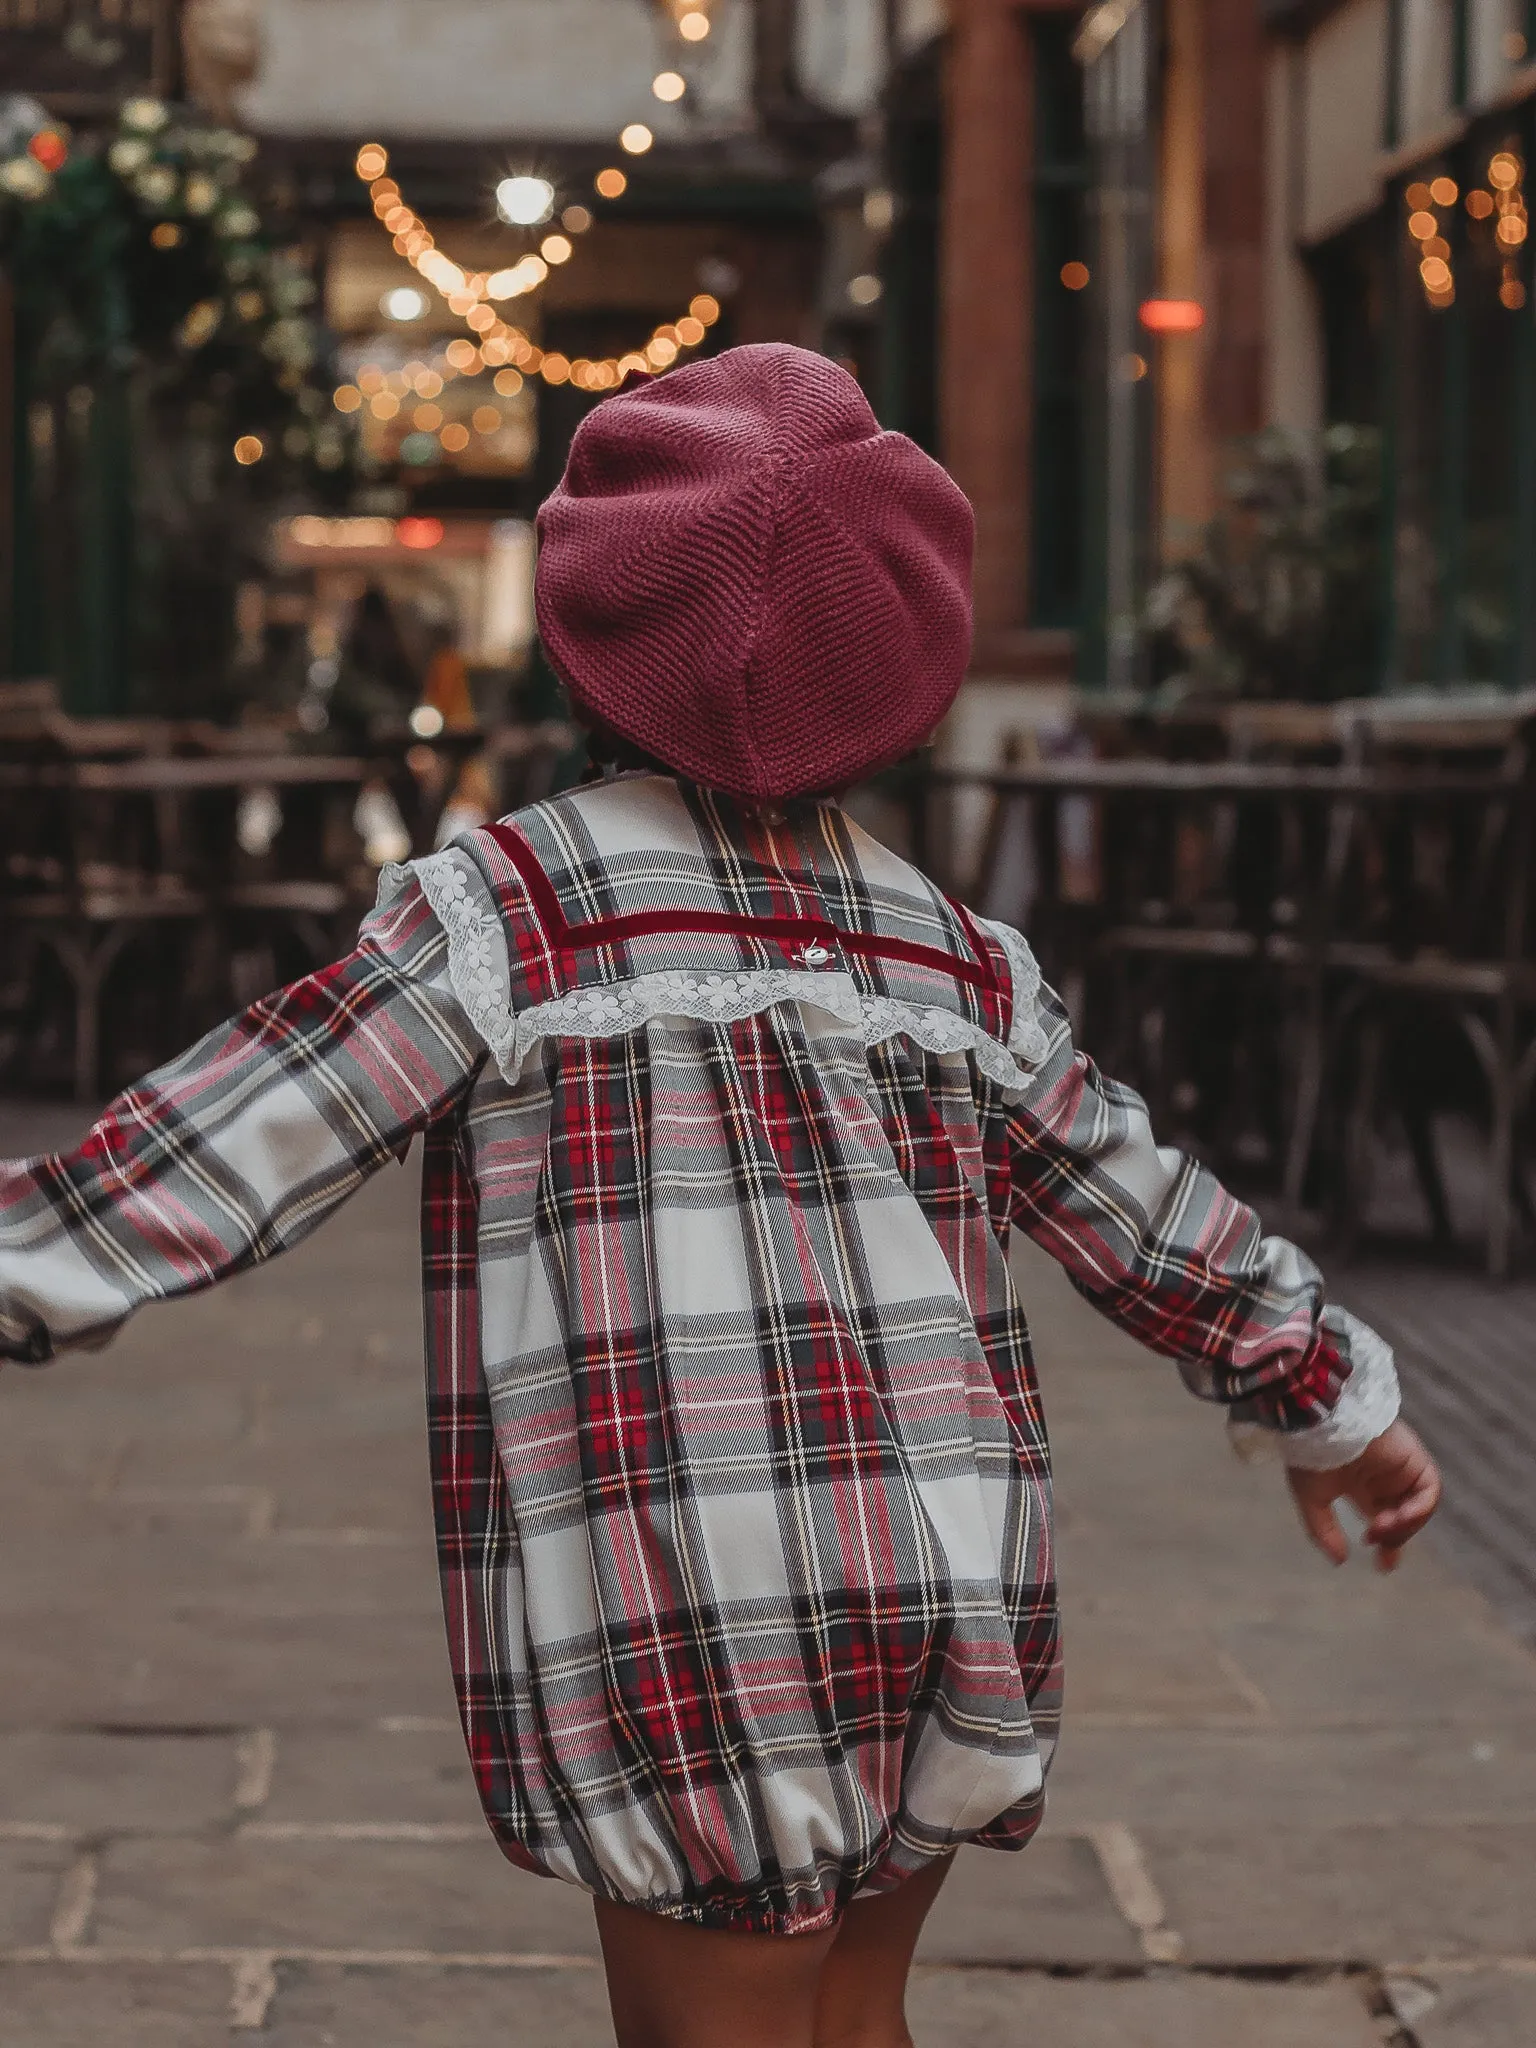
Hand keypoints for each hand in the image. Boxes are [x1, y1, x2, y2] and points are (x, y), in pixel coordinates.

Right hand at [1286, 1419, 1441, 1572]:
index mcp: (1361, 1486)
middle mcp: (1385, 1479)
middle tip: (1382, 1552)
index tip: (1383, 1566)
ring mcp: (1401, 1469)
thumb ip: (1323, 1530)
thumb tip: (1339, 1561)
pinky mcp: (1414, 1458)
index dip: (1388, 1544)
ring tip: (1380, 1528)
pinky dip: (1419, 1509)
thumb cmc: (1312, 1457)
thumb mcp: (1312, 1499)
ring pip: (1418, 1507)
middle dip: (1396, 1539)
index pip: (1383, 1519)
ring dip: (1404, 1526)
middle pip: (1403, 1517)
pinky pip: (1429, 1491)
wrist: (1321, 1424)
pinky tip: (1398, 1516)